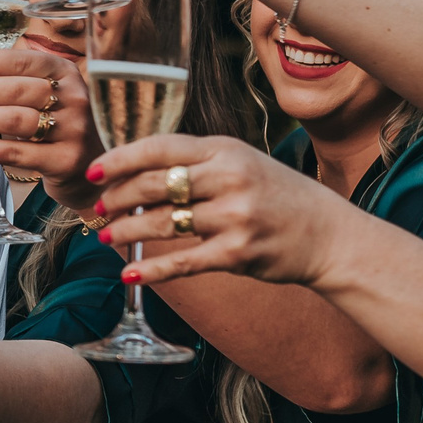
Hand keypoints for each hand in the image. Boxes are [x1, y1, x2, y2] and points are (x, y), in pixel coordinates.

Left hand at [0, 46, 98, 200]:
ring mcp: (74, 131)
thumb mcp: (52, 92)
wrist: (91, 166)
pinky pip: (16, 153)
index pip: (22, 61)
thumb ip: (19, 78)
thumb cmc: (60, 122)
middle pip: (16, 89)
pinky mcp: (65, 161)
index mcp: (68, 73)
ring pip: (14, 119)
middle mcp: (76, 99)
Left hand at [88, 134, 354, 287]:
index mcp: (224, 149)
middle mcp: (229, 177)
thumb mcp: (241, 164)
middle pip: (154, 185)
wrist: (329, 235)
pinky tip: (129, 274)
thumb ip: (195, 165)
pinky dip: (151, 269)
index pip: (159, 148)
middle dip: (118, 197)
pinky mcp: (238, 252)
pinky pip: (183, 261)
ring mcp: (234, 216)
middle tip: (99, 208)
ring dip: (127, 230)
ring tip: (107, 235)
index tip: (93, 172)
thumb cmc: (276, 197)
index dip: (120, 159)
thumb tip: (135, 174)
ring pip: (163, 223)